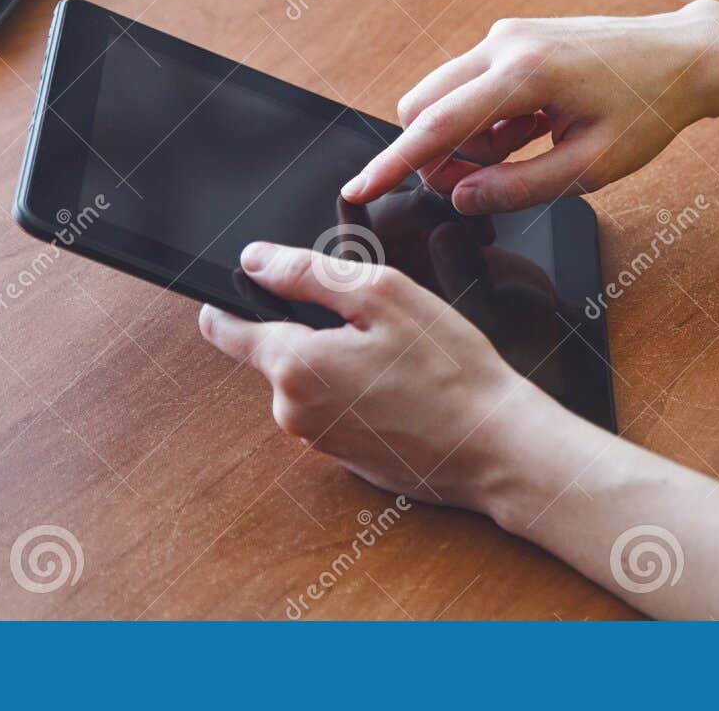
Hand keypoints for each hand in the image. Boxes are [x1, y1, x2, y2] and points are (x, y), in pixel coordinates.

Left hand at [199, 241, 551, 505]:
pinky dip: (360, 391)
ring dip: (340, 359)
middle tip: (373, 319)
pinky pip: (336, 408)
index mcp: (294, 366)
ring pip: (310, 378)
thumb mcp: (382, 295)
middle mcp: (292, 412)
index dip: (238, 295)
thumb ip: (309, 273)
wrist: (494, 446)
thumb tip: (256, 259)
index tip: (263, 281)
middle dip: (312, 326)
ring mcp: (318, 440)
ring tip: (398, 355)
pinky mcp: (345, 458)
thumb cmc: (449, 369)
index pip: (224, 327)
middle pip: (276, 349)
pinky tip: (404, 386)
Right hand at [341, 2, 718, 214]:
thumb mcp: (591, 168)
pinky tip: (532, 128)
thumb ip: (519, 187)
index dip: (393, 164)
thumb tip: (463, 197)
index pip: (436, 124)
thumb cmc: (647, 108)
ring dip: (465, 137)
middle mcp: (505, 42)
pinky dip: (484, 119)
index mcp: (526, 73)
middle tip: (486, 181)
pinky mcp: (511, 37)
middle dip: (437, 154)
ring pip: (444, 97)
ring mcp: (505, 35)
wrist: (682, 57)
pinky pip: (469, 85)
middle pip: (423, 105)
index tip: (359, 189)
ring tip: (528, 148)